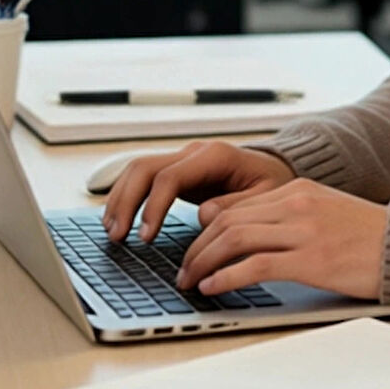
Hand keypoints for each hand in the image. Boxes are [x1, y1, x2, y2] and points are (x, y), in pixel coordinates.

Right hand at [102, 140, 293, 242]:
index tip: (146, 236)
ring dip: (120, 199)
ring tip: (112, 231)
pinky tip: (119, 219)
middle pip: (145, 168)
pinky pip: (144, 179)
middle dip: (126, 202)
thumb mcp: (266, 198)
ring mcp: (184, 160)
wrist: (277, 169)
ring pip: (138, 170)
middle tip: (118, 236)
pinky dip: (127, 197)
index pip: (170, 177)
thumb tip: (204, 216)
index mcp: (215, 156)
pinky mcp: (178, 172)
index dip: (153, 207)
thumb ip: (236, 206)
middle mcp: (194, 153)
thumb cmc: (273, 184)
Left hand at [176, 180, 387, 300]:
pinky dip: (227, 277)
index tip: (193, 250)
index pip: (235, 206)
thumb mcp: (324, 213)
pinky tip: (214, 288)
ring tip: (191, 282)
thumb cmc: (370, 237)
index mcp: (299, 189)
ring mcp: (304, 230)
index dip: (204, 230)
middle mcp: (297, 204)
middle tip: (183, 271)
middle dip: (196, 249)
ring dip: (204, 263)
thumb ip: (285, 217)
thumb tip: (242, 232)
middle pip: (226, 221)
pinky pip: (256, 265)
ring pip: (234, 239)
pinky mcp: (312, 259)